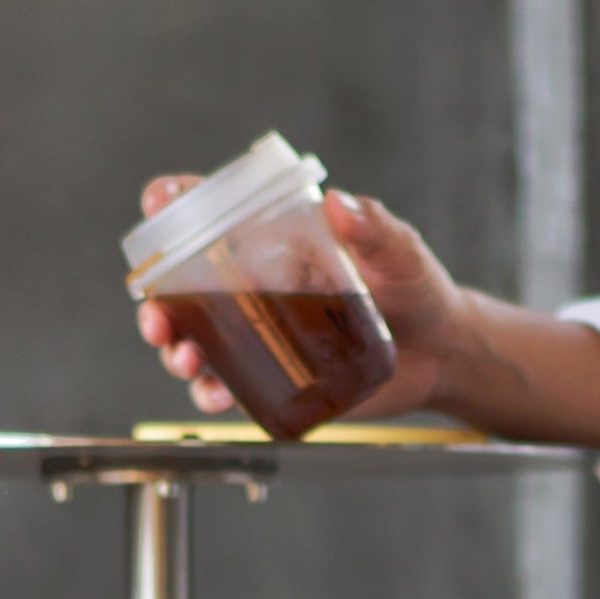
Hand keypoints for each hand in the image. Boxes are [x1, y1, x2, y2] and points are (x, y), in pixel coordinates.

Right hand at [132, 180, 467, 418]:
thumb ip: (373, 226)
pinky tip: (215, 395)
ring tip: (186, 361)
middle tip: (157, 320)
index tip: (160, 206)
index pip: (210, 212)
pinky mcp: (278, 376)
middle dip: (158, 303)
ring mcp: (263, 333)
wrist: (442, 351)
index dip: (174, 203)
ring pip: (197, 341)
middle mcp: (257, 284)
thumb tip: (340, 204)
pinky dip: (214, 393)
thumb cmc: (416, 288)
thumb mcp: (399, 250)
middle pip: (184, 288)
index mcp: (274, 239)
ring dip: (178, 352)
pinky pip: (232, 385)